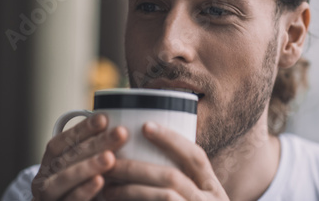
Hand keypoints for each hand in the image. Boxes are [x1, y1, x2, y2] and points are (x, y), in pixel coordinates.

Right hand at [31, 114, 127, 200]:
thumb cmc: (75, 189)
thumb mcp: (78, 167)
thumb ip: (91, 151)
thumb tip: (117, 129)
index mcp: (49, 163)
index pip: (61, 142)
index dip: (82, 129)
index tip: (104, 118)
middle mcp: (44, 179)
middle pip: (68, 157)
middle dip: (96, 143)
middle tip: (120, 133)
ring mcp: (48, 196)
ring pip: (64, 179)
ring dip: (88, 166)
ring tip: (109, 157)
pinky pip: (70, 200)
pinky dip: (84, 190)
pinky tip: (99, 181)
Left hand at [102, 122, 229, 200]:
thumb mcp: (198, 199)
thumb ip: (183, 182)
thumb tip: (145, 152)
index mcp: (214, 189)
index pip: (196, 157)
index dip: (171, 139)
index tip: (145, 126)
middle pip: (172, 177)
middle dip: (136, 167)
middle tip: (109, 160)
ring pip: (162, 197)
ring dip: (129, 190)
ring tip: (105, 186)